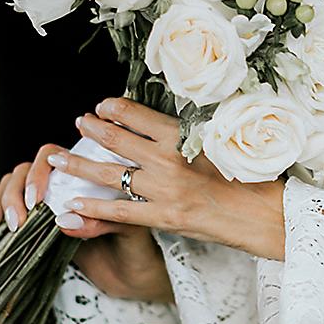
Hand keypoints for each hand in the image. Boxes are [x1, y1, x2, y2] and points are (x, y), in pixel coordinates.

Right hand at [0, 143, 172, 301]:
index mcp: (90, 174)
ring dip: (3, 200)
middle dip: (17, 191)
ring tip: (7, 225)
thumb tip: (64, 219)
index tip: (37, 199)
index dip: (40, 172)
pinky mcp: (36, 223)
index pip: (54, 156)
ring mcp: (49, 202)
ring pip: (13, 184)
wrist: (137, 279)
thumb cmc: (139, 249)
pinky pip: (9, 207)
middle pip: (27, 169)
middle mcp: (66, 183)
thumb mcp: (131, 232)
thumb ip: (104, 221)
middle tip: (18, 220)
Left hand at [47, 98, 286, 259]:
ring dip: (79, 164)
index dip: (115, 109)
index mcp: (184, 136)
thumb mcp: (222, 144)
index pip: (140, 116)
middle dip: (92, 130)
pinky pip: (119, 211)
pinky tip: (72, 205)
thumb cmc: (250, 178)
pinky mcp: (163, 217)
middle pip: (118, 140)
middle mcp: (169, 159)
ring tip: (59, 158)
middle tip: (78, 124)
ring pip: (109, 173)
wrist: (264, 214)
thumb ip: (192, 136)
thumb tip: (168, 127)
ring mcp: (163, 189)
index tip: (102, 106)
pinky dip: (92, 208)